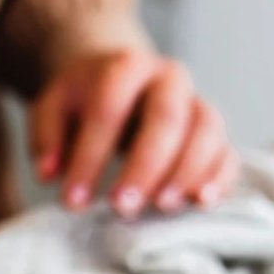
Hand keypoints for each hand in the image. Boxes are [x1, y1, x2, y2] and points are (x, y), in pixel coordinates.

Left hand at [30, 50, 237, 216]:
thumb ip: (46, 137)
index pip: (108, 109)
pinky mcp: (214, 132)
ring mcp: (197, 102)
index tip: (73, 199)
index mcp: (124, 66)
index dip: (90, 157)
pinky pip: (227, 152)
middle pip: (166, 118)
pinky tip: (200, 203)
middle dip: (144, 167)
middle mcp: (168, 79)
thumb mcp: (52, 106)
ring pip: (206, 133)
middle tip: (121, 207)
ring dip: (185, 173)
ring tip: (160, 208)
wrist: (117, 79)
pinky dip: (218, 179)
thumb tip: (48, 173)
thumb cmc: (82, 99)